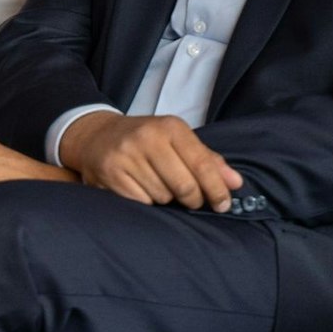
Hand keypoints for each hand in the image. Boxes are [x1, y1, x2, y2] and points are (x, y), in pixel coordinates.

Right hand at [56, 112, 242, 210]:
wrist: (96, 137)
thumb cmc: (145, 141)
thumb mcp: (177, 141)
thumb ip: (207, 161)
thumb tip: (235, 183)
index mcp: (171, 127)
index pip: (202, 163)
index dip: (217, 189)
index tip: (223, 204)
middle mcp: (148, 138)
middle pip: (185, 186)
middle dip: (192, 199)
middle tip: (191, 200)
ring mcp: (127, 155)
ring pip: (162, 197)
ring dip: (166, 200)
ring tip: (158, 187)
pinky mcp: (111, 173)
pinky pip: (140, 203)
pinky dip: (146, 203)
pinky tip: (142, 191)